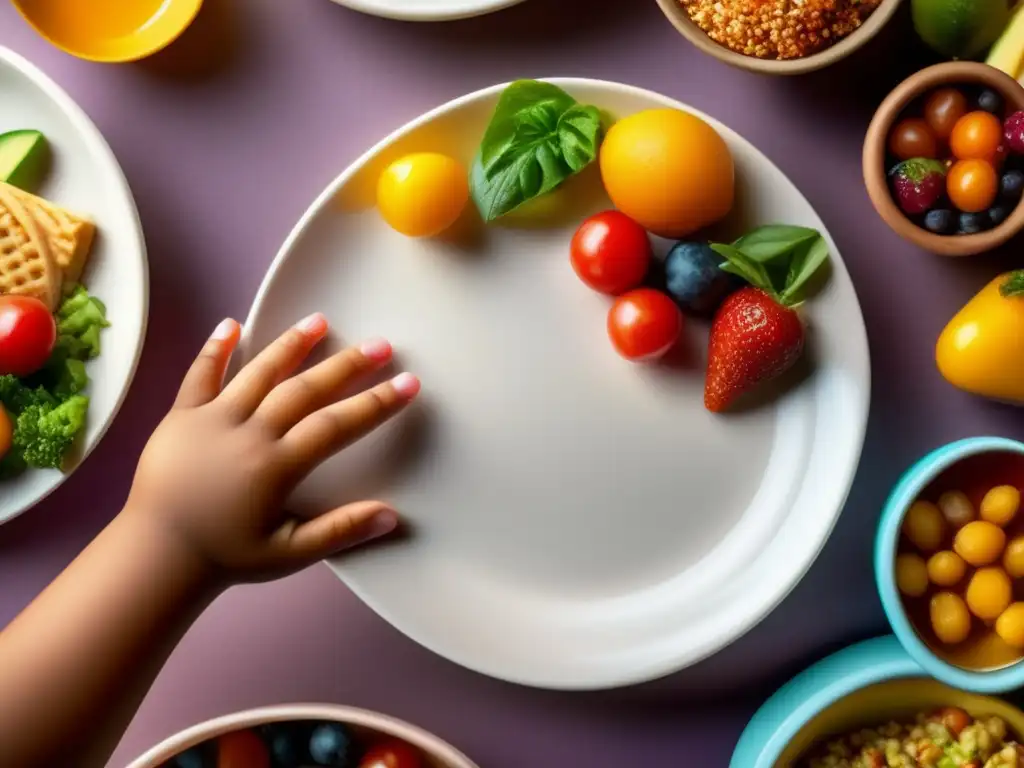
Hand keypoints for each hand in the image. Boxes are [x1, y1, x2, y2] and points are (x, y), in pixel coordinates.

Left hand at [124, 313, 419, 583]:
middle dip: (347, 365)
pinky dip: (215, 349)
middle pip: (304, 390)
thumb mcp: (289, 553)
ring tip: (320, 322)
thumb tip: (391, 515)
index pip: (336, 425)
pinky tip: (232, 325)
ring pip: (257, 373)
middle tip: (380, 345)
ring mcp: (211, 421)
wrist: (155, 555)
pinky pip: (199, 375)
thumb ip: (340, 531)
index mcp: (276, 466)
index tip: (407, 383)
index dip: (376, 403)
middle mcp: (246, 434)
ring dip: (290, 345)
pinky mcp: (180, 417)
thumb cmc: (224, 556)